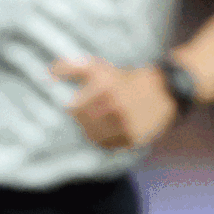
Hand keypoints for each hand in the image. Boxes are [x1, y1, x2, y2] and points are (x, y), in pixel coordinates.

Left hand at [51, 57, 177, 149]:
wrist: (163, 91)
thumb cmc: (123, 78)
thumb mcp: (100, 67)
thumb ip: (73, 67)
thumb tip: (50, 72)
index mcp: (104, 87)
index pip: (73, 108)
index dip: (70, 109)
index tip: (72, 107)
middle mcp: (114, 106)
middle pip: (82, 124)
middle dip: (80, 121)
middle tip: (82, 117)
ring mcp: (125, 124)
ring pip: (94, 137)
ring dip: (90, 132)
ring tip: (95, 124)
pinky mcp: (133, 138)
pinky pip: (109, 145)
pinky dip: (104, 141)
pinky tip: (107, 132)